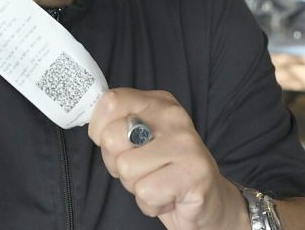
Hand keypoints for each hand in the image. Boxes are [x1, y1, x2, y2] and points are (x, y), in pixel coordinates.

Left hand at [88, 88, 248, 229]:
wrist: (207, 202)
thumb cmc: (164, 171)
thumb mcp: (139, 140)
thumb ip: (118, 128)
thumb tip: (96, 129)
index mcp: (157, 103)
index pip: (111, 102)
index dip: (98, 128)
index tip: (110, 144)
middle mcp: (173, 117)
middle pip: (113, 138)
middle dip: (117, 164)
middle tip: (141, 170)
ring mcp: (186, 144)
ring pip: (127, 168)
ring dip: (135, 187)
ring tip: (157, 183)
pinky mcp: (194, 174)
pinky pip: (146, 192)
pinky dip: (150, 204)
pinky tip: (167, 196)